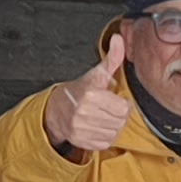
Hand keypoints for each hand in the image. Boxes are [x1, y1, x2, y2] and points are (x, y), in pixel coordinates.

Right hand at [45, 40, 133, 154]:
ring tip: (105, 117)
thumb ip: (112, 58)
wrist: (56, 108)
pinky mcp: (80, 140)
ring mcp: (81, 128)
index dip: (124, 104)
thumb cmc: (80, 90)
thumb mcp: (96, 73)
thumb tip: (118, 38)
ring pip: (114, 133)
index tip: (117, 100)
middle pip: (120, 121)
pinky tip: (99, 127)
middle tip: (111, 109)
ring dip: (113, 126)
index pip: (123, 108)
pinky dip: (105, 136)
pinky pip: (105, 142)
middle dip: (119, 116)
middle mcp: (84, 112)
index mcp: (90, 94)